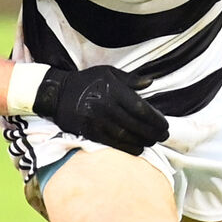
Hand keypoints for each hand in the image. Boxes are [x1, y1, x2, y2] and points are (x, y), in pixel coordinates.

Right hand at [33, 66, 169, 154]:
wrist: (56, 93)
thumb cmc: (85, 81)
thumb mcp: (107, 73)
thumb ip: (130, 79)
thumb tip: (150, 82)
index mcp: (112, 90)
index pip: (140, 108)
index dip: (155, 118)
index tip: (165, 124)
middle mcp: (105, 106)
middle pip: (135, 124)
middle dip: (153, 132)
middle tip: (164, 136)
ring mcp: (97, 120)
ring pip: (125, 135)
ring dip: (142, 141)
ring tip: (153, 142)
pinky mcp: (89, 131)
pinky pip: (112, 143)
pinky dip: (127, 148)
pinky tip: (138, 149)